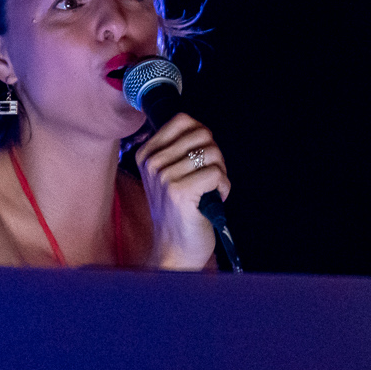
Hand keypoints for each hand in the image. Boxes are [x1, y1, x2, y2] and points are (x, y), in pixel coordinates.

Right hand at [134, 112, 229, 269]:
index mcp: (146, 154)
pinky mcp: (180, 192)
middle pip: (202, 135)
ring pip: (212, 153)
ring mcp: (164, 177)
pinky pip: (217, 173)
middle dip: (215, 156)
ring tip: (210, 190)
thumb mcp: (168, 176)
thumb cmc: (178, 213)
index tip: (200, 160)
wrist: (175, 249)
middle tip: (209, 178)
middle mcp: (152, 163)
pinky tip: (214, 200)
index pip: (183, 120)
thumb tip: (202, 130)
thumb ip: (179, 150)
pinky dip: (224, 187)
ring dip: (220, 173)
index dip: (202, 137)